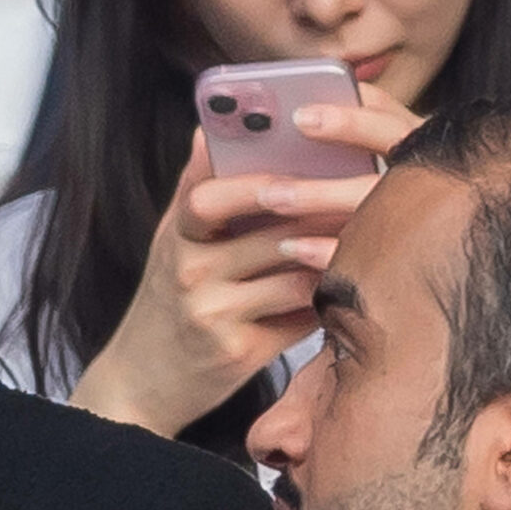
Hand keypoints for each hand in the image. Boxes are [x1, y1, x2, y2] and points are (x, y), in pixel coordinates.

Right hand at [72, 87, 419, 435]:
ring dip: (334, 257)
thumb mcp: (173, 242)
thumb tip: (212, 127)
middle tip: (365, 195)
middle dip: (322, 217)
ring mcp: (213, 314)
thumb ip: (197, 188)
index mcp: (176, 236)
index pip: (208, 198)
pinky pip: (298, 318)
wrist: (142, 382)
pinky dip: (325, 300)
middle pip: (270, 236)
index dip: (256, 183)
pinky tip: (347, 285)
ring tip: (368, 236)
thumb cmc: (169, 301)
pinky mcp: (238, 352)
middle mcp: (189, 272)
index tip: (301, 170)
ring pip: (294, 277)